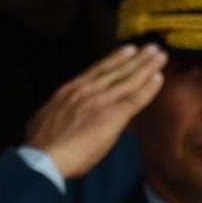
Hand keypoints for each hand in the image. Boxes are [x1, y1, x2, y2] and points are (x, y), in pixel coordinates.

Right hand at [21, 43, 164, 177]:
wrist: (44, 155)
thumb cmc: (41, 143)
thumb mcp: (48, 117)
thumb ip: (65, 111)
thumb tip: (68, 113)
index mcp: (70, 90)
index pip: (97, 71)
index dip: (114, 59)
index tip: (127, 50)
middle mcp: (87, 90)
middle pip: (116, 70)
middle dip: (135, 58)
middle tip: (151, 47)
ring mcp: (101, 100)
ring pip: (129, 79)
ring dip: (146, 66)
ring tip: (159, 55)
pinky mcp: (114, 114)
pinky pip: (136, 98)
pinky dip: (149, 87)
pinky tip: (159, 77)